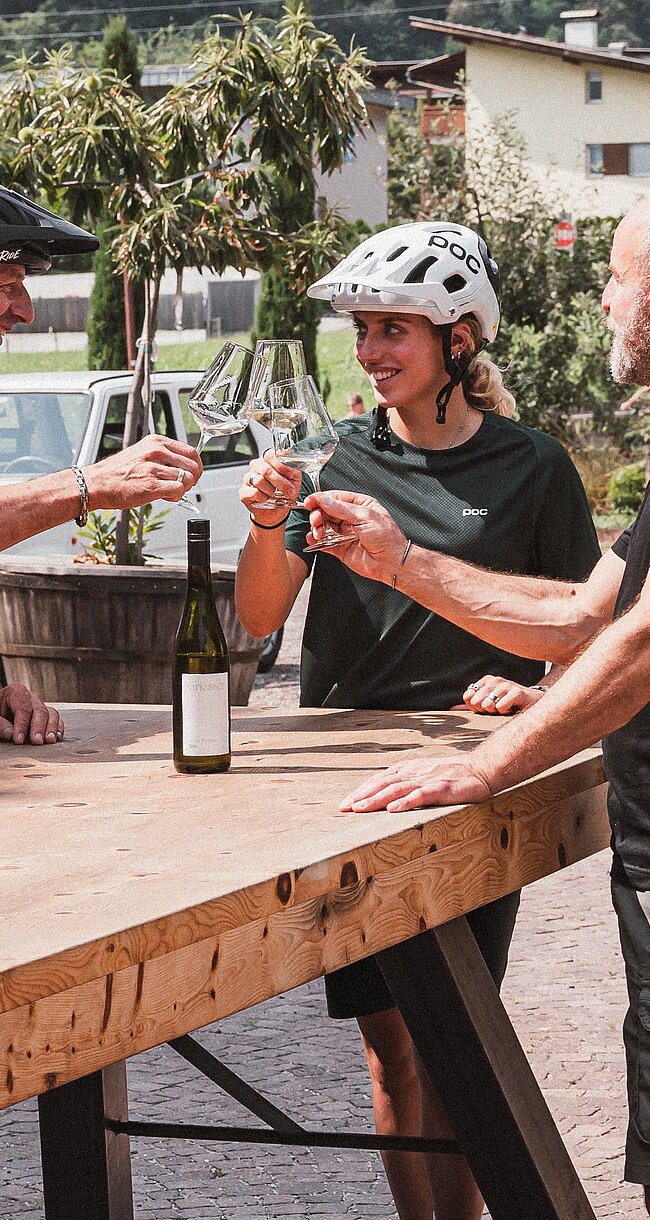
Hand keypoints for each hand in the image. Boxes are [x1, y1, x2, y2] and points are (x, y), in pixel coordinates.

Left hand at [0, 684, 63, 745]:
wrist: (2, 711)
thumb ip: (0, 724)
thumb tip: (10, 733)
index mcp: (16, 692)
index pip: (23, 708)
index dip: (21, 725)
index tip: (18, 740)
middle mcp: (31, 697)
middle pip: (39, 710)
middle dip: (38, 727)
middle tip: (36, 741)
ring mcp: (40, 705)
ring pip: (51, 713)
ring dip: (51, 728)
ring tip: (49, 740)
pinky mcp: (47, 714)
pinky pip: (56, 718)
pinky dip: (58, 728)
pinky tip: (56, 737)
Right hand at [84, 436, 202, 509]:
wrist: (97, 484)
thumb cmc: (118, 472)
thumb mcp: (142, 453)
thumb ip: (163, 456)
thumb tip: (184, 466)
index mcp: (156, 442)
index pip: (191, 452)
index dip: (195, 466)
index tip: (191, 474)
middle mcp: (156, 451)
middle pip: (193, 466)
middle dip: (192, 479)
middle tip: (181, 485)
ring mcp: (154, 468)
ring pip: (188, 479)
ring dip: (182, 489)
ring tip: (169, 491)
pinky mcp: (151, 485)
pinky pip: (178, 490)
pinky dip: (175, 496)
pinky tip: (165, 496)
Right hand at [240, 451, 301, 526]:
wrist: (276, 511)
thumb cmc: (284, 493)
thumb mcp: (294, 480)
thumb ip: (294, 470)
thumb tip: (292, 467)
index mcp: (268, 460)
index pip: (271, 455)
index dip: (282, 466)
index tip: (291, 475)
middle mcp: (257, 466)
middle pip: (266, 469)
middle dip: (280, 482)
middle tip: (289, 491)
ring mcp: (248, 478)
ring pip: (259, 481)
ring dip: (272, 491)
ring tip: (276, 496)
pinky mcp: (243, 491)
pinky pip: (254, 492)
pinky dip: (264, 498)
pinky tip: (266, 499)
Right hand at [302, 490, 405, 582]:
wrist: (391, 562)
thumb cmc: (387, 538)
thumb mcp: (365, 516)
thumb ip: (341, 509)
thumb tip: (324, 500)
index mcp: (360, 505)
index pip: (335, 498)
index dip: (321, 499)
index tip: (309, 502)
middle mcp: (351, 518)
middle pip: (326, 511)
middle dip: (318, 514)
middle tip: (316, 520)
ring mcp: (344, 533)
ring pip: (323, 526)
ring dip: (317, 528)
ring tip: (318, 532)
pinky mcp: (340, 547)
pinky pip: (323, 542)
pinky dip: (316, 541)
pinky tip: (314, 540)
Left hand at [340, 756, 492, 812]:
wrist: (482, 769)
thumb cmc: (454, 774)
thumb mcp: (426, 775)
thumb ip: (408, 782)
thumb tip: (387, 795)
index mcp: (410, 769)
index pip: (380, 779)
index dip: (362, 789)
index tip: (346, 802)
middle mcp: (415, 772)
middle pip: (383, 783)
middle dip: (362, 795)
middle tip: (344, 807)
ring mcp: (428, 779)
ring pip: (397, 789)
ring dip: (376, 799)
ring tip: (360, 808)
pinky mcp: (442, 788)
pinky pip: (421, 795)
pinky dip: (405, 802)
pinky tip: (393, 809)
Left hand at [457, 675, 545, 715]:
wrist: (534, 704)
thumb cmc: (509, 705)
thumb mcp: (488, 704)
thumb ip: (470, 705)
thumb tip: (451, 709)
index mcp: (487, 681)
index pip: (468, 697)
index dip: (475, 708)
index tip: (486, 709)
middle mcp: (496, 680)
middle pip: (476, 702)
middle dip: (485, 711)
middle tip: (497, 710)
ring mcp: (507, 685)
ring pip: (488, 705)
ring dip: (495, 712)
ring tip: (504, 709)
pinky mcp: (517, 693)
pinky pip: (501, 707)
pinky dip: (505, 712)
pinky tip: (512, 709)